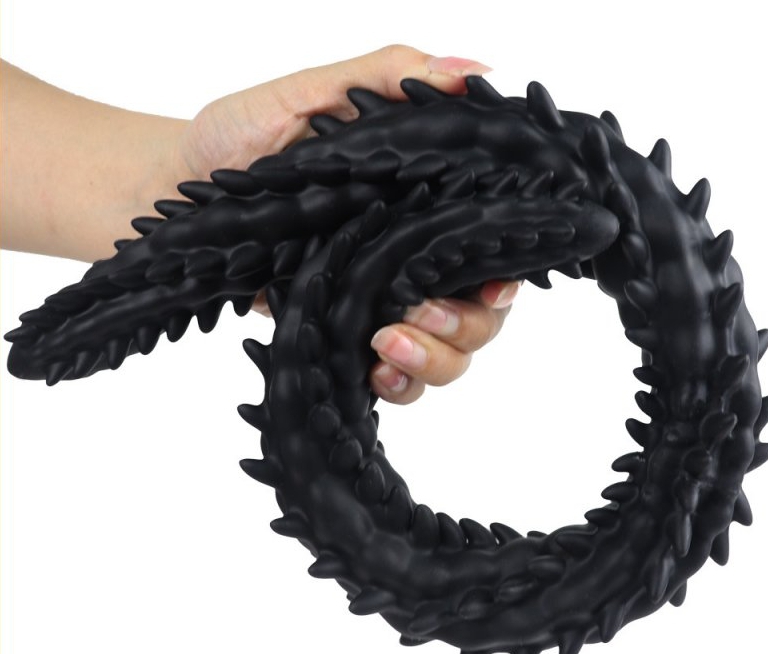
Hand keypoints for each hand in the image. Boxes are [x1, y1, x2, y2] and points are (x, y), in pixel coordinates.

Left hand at [174, 46, 515, 403]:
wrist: (179, 200)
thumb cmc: (240, 142)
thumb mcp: (311, 95)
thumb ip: (391, 77)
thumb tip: (476, 72)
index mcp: (421, 207)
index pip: (491, 251)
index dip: (505, 276)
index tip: (490, 285)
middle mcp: (411, 262)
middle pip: (480, 317)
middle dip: (463, 327)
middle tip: (416, 314)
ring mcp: (380, 305)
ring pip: (449, 357)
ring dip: (433, 360)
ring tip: (384, 342)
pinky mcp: (346, 337)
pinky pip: (398, 381)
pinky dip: (400, 385)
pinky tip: (374, 371)